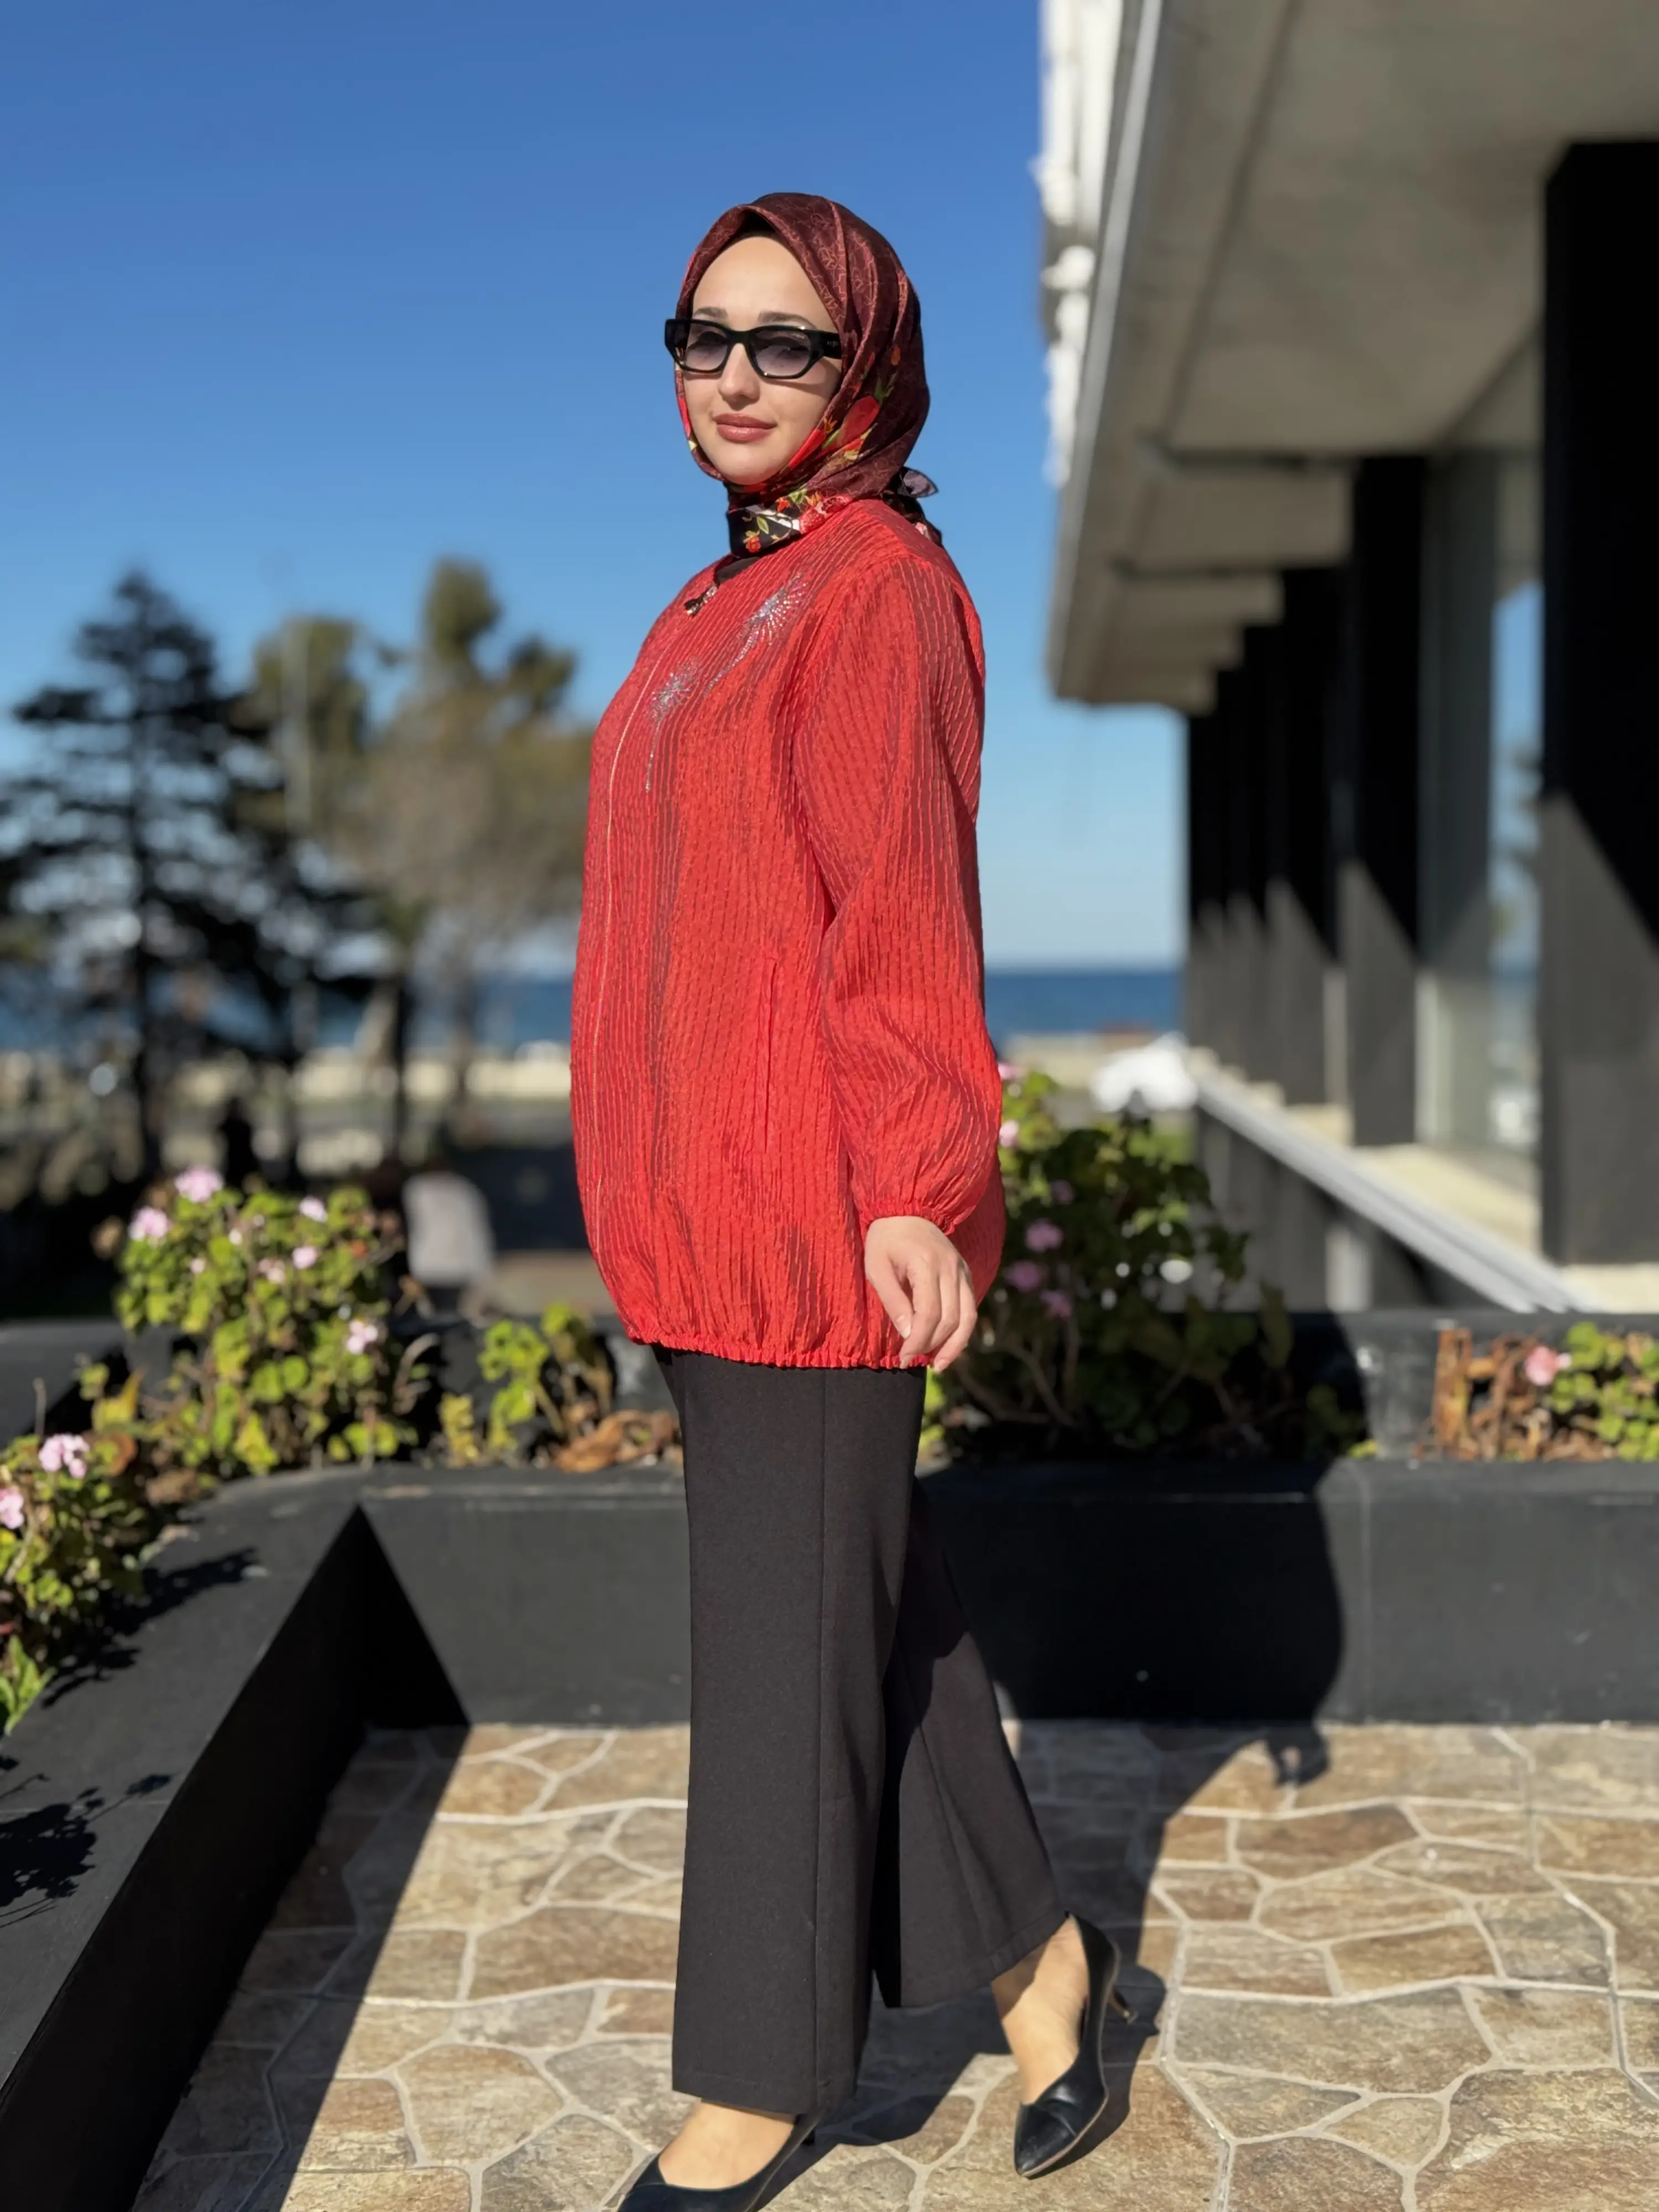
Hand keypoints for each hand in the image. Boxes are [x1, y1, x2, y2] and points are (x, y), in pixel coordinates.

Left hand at [864, 1215, 976, 1370]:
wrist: (906, 1210)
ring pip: (968, 1317)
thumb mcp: (877, 1268)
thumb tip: (909, 1334)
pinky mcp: (965, 1273)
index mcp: (926, 1264)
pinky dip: (962, 1331)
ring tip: (939, 1365)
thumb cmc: (885, 1240)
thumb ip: (893, 1301)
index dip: (918, 1341)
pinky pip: (970, 1308)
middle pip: (951, 1319)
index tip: (903, 1357)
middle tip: (911, 1359)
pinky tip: (949, 1346)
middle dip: (932, 1345)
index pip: (930, 1313)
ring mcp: (962, 1270)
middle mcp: (951, 1268)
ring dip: (955, 1345)